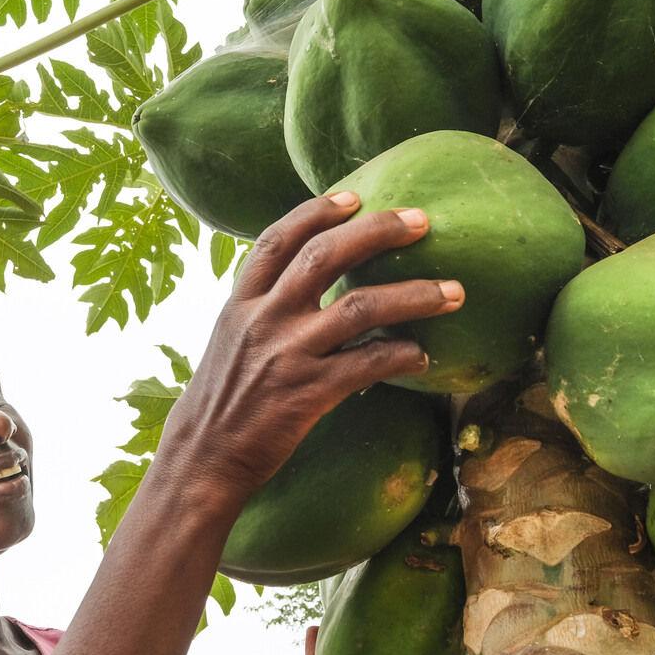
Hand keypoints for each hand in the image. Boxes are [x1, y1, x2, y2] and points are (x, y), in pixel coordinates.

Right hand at [158, 192, 464, 504]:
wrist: (201, 459)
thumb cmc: (221, 403)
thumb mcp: (230, 341)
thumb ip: (263, 311)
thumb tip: (302, 289)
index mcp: (240, 303)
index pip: (277, 239)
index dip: (317, 210)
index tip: (354, 196)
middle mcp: (263, 318)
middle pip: (325, 255)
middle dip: (378, 231)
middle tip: (421, 221)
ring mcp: (287, 354)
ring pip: (361, 306)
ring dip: (414, 295)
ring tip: (453, 292)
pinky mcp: (309, 393)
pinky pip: (368, 364)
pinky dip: (401, 355)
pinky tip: (422, 355)